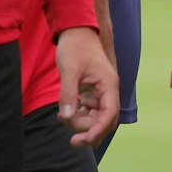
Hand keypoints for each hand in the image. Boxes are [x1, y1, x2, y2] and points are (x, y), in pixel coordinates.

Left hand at [54, 26, 118, 146]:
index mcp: (108, 85)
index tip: (84, 140)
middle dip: (87, 130)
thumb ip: (68, 94)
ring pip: (95, 119)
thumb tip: (67, 117)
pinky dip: (77, 115)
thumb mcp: (68, 69)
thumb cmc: (74, 47)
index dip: (98, 130)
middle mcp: (108, 92)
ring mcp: (100, 94)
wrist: (74, 31)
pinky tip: (64, 112)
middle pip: (103, 121)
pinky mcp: (91, 93)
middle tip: (69, 135)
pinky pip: (88, 112)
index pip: (110, 114)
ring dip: (80, 123)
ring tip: (62, 116)